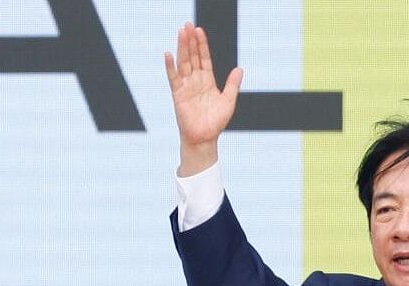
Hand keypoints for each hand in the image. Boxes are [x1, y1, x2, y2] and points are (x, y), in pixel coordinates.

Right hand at [164, 22, 242, 175]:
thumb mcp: (228, 101)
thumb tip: (239, 69)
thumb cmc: (216, 122)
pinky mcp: (178, 95)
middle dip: (190, 41)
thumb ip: (233, 85)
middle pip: (192, 57)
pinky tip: (169, 54)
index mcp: (207, 81)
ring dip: (182, 48)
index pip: (204, 59)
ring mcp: (186, 86)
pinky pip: (173, 78)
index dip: (202, 45)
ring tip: (181, 33)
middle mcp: (195, 81)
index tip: (199, 30)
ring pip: (183, 63)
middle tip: (187, 24)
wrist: (205, 138)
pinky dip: (170, 66)